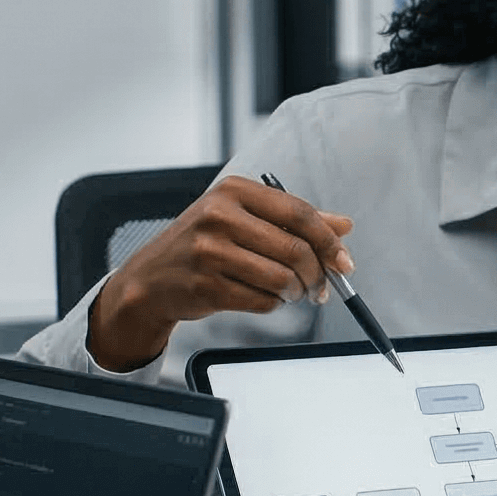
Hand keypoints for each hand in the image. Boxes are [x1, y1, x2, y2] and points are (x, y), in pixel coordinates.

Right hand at [89, 176, 355, 371]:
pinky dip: (273, 304)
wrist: (152, 278)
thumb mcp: (245, 219)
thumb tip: (344, 225)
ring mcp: (209, 251)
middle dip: (317, 274)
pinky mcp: (206, 285)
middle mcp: (219, 215)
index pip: (299, 213)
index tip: (344, 261)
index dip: (329, 241)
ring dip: (296, 292)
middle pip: (295, 249)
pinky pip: (262, 301)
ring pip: (282, 278)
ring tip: (291, 292)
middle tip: (321, 287)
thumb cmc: (203, 244)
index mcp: (234, 191)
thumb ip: (295, 220)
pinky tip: (265, 297)